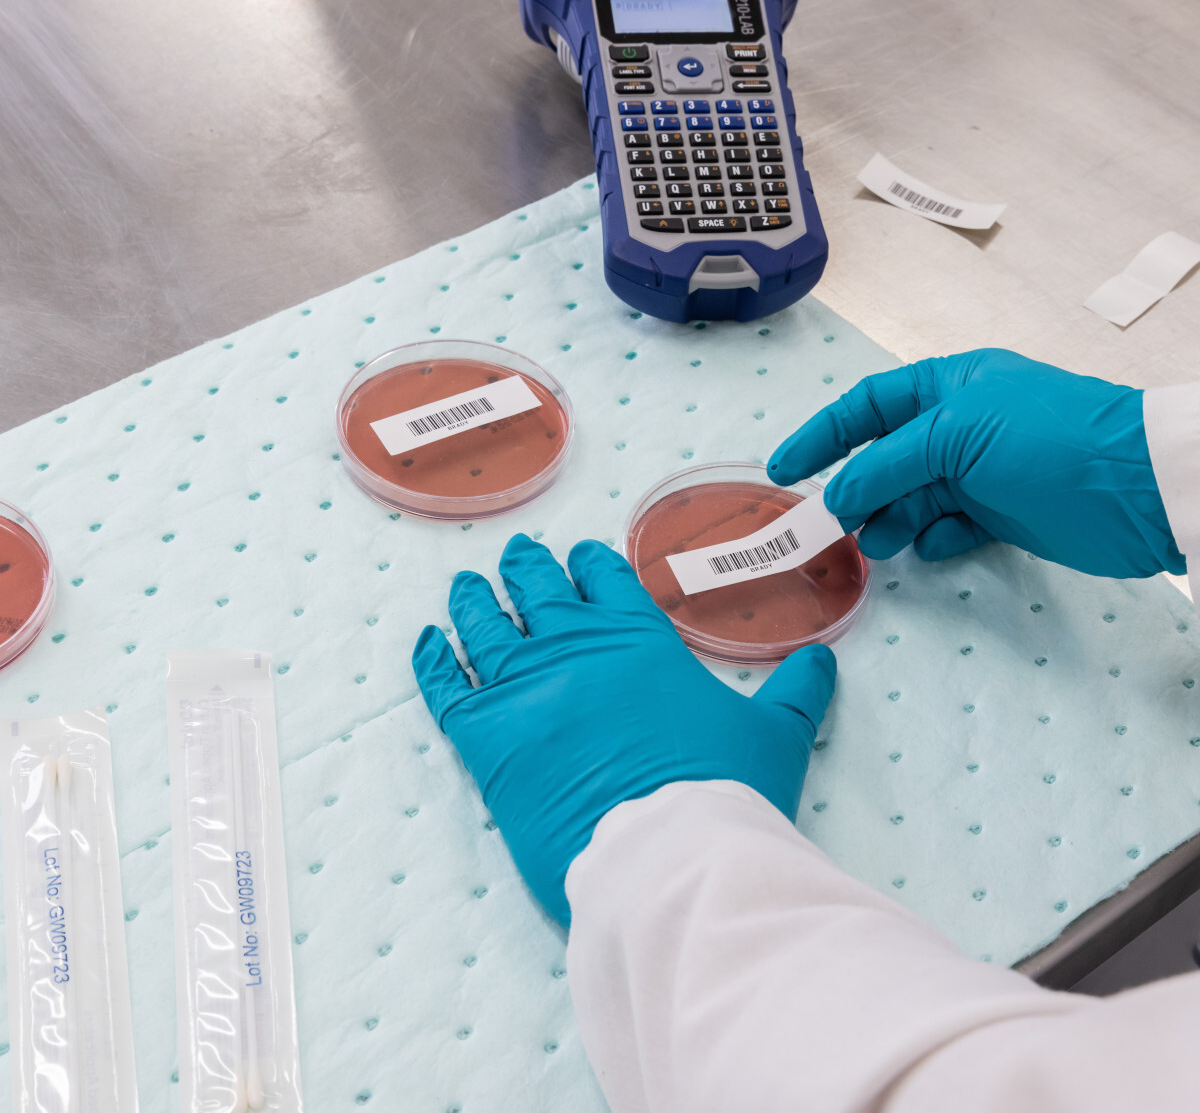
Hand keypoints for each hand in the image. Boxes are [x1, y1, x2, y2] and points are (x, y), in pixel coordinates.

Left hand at [412, 533, 836, 925]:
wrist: (663, 851)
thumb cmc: (721, 788)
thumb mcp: (775, 735)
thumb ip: (797, 690)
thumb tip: (824, 659)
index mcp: (637, 636)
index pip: (603, 576)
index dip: (588, 560)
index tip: (579, 554)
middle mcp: (573, 646)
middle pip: (537, 587)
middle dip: (527, 567)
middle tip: (519, 556)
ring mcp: (523, 685)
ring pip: (482, 623)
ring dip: (473, 599)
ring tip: (466, 585)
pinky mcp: (484, 734)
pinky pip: (444, 684)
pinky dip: (431, 658)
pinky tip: (427, 641)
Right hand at [768, 348, 1183, 578]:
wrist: (1136, 488)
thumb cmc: (1045, 440)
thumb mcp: (954, 435)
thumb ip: (886, 465)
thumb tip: (838, 496)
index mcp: (948, 386)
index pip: (867, 406)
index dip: (821, 435)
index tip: (783, 470)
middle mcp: (959, 425)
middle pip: (885, 458)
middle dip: (857, 489)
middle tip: (835, 524)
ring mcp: (981, 471)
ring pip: (913, 497)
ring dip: (891, 519)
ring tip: (881, 542)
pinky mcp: (1003, 513)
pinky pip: (950, 525)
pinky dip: (936, 538)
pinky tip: (936, 545)